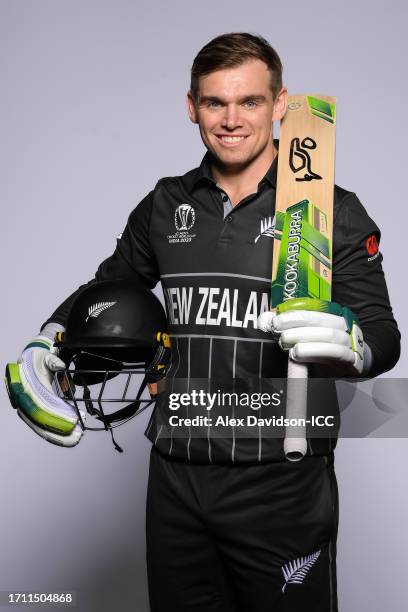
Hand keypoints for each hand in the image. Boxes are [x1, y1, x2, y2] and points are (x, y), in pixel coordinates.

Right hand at [5, 324, 84, 446]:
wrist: (29, 360)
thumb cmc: (38, 360)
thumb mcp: (45, 356)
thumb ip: (53, 361)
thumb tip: (61, 366)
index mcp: (25, 389)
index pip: (40, 407)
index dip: (55, 417)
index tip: (71, 422)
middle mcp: (24, 402)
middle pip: (41, 422)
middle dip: (59, 432)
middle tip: (77, 437)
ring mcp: (28, 409)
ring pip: (42, 427)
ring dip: (59, 435)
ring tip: (76, 439)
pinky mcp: (33, 413)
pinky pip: (42, 426)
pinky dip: (55, 433)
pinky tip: (68, 437)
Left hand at [258, 298, 369, 375]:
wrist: (347, 368)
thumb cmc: (321, 348)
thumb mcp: (305, 335)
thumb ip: (288, 326)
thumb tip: (265, 319)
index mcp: (333, 314)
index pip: (316, 307)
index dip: (296, 311)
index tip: (277, 318)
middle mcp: (344, 325)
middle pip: (322, 319)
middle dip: (297, 322)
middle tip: (277, 330)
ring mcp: (349, 342)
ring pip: (329, 334)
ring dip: (304, 337)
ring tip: (285, 342)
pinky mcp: (352, 359)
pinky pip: (336, 352)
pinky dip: (315, 351)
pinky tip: (298, 353)